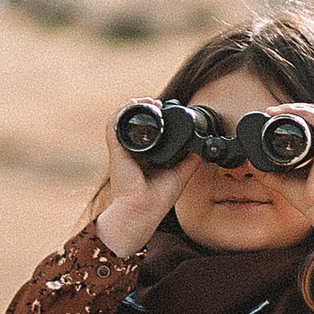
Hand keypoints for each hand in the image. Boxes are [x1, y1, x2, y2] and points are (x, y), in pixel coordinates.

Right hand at [93, 110, 186, 259]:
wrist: (142, 212)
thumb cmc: (156, 200)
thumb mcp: (180, 175)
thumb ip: (189, 159)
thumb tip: (201, 145)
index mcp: (144, 157)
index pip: (147, 132)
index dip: (156, 117)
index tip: (166, 109)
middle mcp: (131, 152)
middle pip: (135, 122)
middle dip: (146, 108)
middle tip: (159, 103)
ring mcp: (122, 150)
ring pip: (122, 119)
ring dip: (134, 106)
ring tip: (149, 101)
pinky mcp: (116, 150)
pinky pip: (113, 125)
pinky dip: (122, 111)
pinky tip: (135, 104)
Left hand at [275, 103, 313, 237]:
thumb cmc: (310, 199)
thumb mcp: (284, 181)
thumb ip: (268, 172)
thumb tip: (251, 163)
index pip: (311, 124)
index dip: (293, 116)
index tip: (272, 117)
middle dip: (293, 109)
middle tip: (272, 112)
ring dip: (295, 108)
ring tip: (276, 111)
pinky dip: (303, 113)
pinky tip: (288, 112)